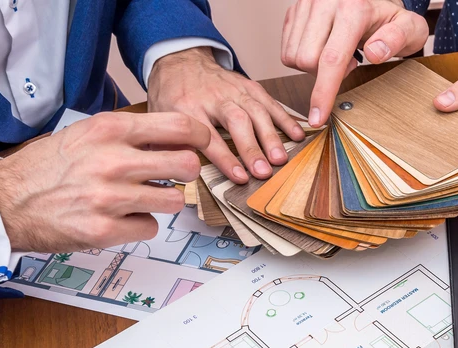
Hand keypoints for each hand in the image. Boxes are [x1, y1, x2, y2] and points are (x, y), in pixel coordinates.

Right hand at [0, 112, 209, 251]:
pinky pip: (151, 228)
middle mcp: (113, 161)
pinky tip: (119, 218)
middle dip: (186, 172)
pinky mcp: (106, 230)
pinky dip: (140, 225)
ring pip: (174, 201)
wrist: (7, 201)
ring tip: (139, 198)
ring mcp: (111, 198)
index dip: (202, 137)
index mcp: (110, 130)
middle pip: (187, 165)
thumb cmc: (50, 167)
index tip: (204, 144)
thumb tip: (178, 139)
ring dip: (163, 202)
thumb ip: (131, 135)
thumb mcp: (88, 134)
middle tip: (173, 176)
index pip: (180, 126)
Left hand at [147, 47, 305, 182]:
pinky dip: (285, 119)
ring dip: (271, 137)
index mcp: (188, 108)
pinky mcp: (249, 86)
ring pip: (256, 112)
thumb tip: (180, 171)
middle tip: (264, 171)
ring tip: (281, 159)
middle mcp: (214, 98)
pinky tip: (297, 135)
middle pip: (236, 121)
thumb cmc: (172, 96)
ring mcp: (234, 90)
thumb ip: (169, 144)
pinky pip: (270, 102)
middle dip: (252, 147)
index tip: (240, 176)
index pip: (209, 137)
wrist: (180, 61)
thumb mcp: (160, 119)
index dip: (225, 158)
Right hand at [281, 0, 427, 125]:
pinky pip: (286, 48)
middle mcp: (325, 2)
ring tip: (338, 53)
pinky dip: (302, 57)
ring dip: (313, 66)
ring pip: (293, 56)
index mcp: (353, 8)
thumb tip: (375, 53)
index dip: (323, 93)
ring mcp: (306, 3)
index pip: (331, 59)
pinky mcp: (295, 9)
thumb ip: (397, 39)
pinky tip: (324, 47)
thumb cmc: (391, 17)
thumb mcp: (409, 28)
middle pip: (307, 60)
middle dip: (325, 75)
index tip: (318, 118)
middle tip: (351, 62)